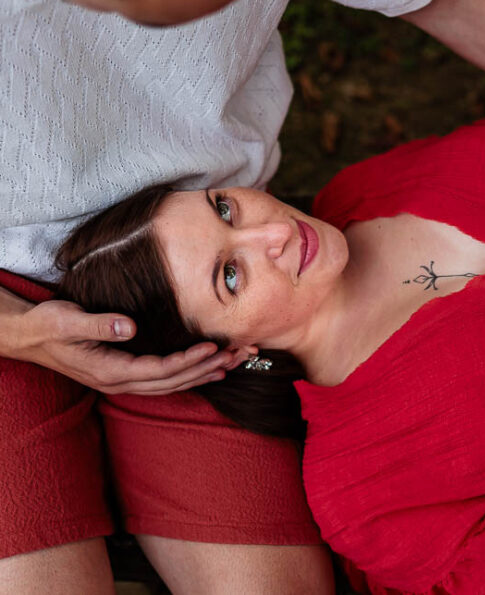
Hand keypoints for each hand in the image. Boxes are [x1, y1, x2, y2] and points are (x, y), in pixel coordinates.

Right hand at [10, 300, 234, 394]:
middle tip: (237, 355)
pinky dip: (187, 375)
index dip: (187, 360)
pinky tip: (206, 369)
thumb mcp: (66, 320)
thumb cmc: (46, 326)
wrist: (27, 337)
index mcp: (108, 370)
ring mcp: (121, 382)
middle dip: (206, 368)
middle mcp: (118, 382)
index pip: (158, 369)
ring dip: (202, 374)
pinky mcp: (124, 375)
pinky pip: (162, 381)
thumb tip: (130, 328)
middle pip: (171, 381)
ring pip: (170, 384)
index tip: (212, 347)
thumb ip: (98, 324)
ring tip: (232, 364)